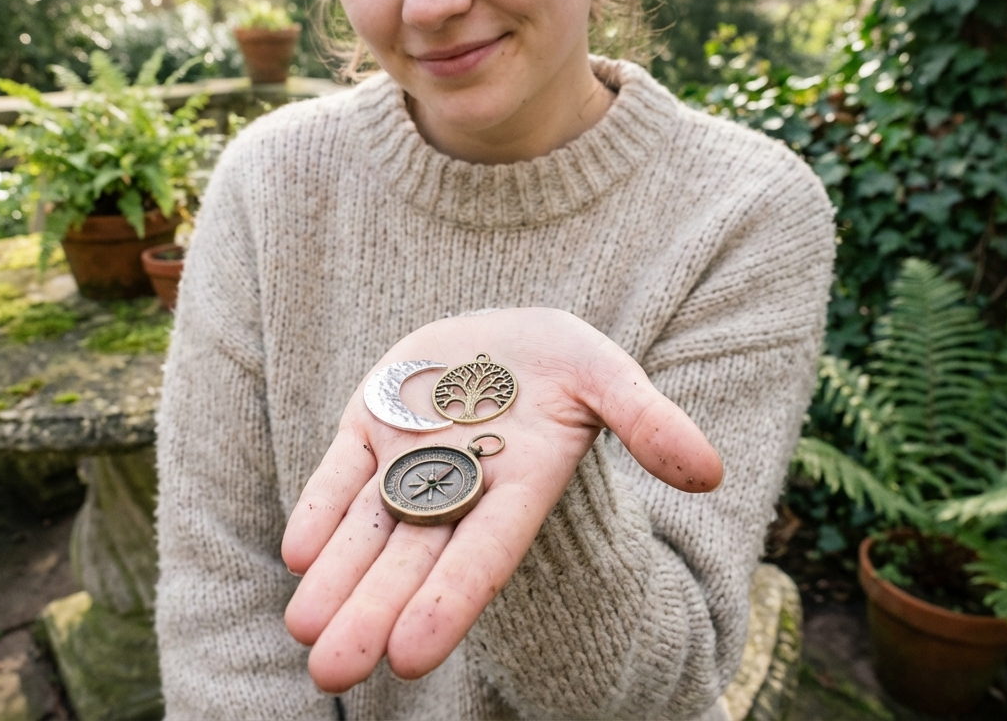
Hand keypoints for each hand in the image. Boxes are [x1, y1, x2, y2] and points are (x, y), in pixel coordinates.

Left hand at [281, 307, 722, 692]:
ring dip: (336, 578)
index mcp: (518, 484)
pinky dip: (320, 510)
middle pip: (412, 559)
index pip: (482, 553)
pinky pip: (340, 474)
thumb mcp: (607, 375)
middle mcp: (458, 486)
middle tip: (331, 672)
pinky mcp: (368, 425)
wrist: (498, 334)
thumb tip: (709, 474)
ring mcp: (407, 457)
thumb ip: (647, 422)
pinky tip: (297, 553)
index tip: (411, 656)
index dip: (449, 601)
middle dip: (372, 613)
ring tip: (305, 632)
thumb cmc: (560, 362)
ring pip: (368, 528)